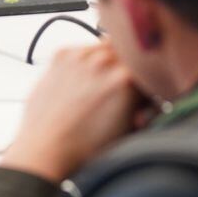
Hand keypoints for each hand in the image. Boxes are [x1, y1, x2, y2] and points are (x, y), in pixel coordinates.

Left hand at [0, 43, 149, 182]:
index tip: (145, 95)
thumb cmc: (83, 148)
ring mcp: (81, 55)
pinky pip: (84, 49)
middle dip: (131, 69)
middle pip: (131, 52)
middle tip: (123, 90)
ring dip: (110, 61)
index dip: (151, 84)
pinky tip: (83, 83)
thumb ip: (146, 107)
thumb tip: (151, 98)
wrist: (46, 150)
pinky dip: (87, 61)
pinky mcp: (62, 55)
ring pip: (108, 46)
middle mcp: (104, 61)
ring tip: (101, 88)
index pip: (151, 69)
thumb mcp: (129, 129)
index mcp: (127, 78)